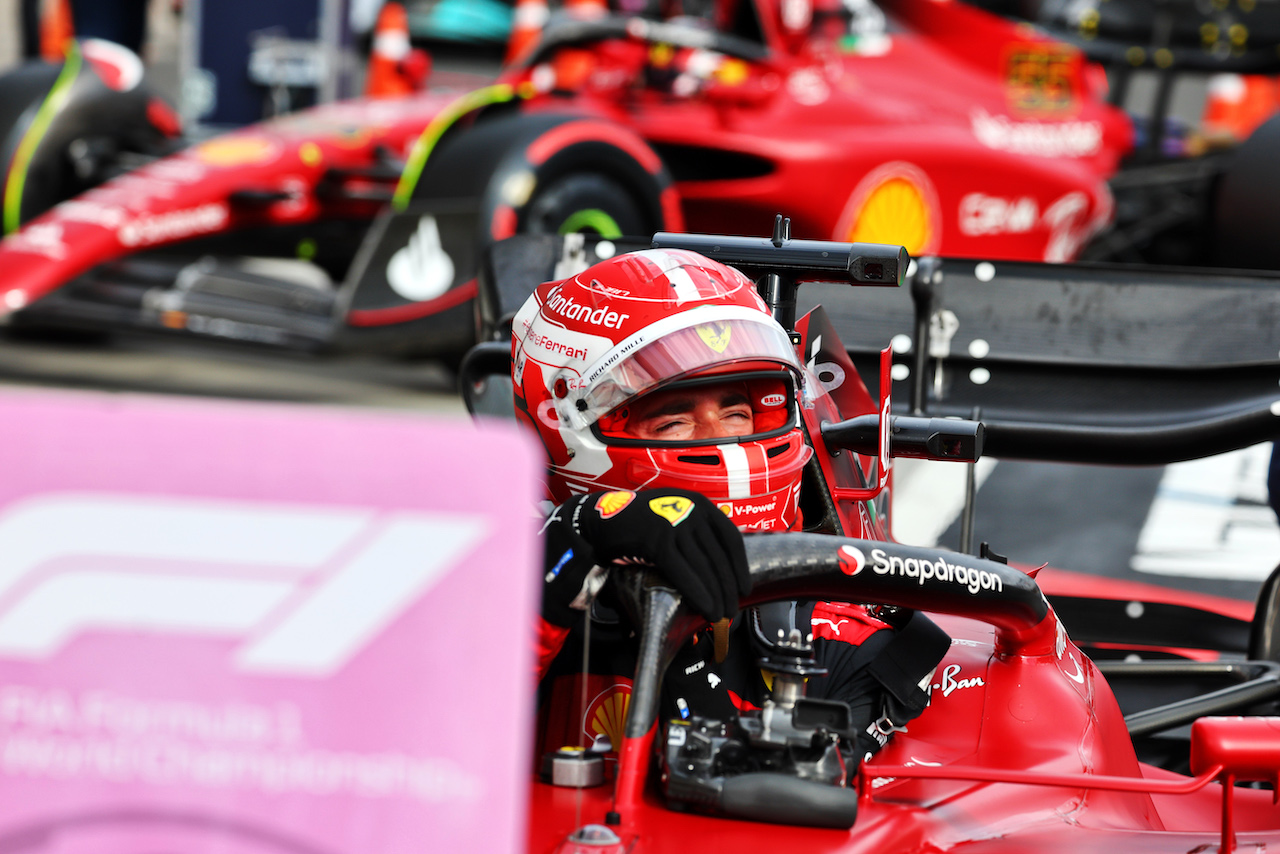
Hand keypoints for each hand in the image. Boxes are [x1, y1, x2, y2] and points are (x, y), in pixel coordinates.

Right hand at [546, 488, 749, 622]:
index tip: (744, 587)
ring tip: (719, 614)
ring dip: (716, 595)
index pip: (730, 539)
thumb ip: (695, 531)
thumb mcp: (674, 512)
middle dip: (728, 587)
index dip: (740, 567)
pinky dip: (699, 594)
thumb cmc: (638, 521)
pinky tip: (705, 609)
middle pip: (719, 557)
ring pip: (704, 567)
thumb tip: (716, 565)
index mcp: (699, 503)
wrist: (600, 517)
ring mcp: (674, 525)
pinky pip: (684, 574)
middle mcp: (690, 510)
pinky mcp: (658, 542)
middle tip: (731, 609)